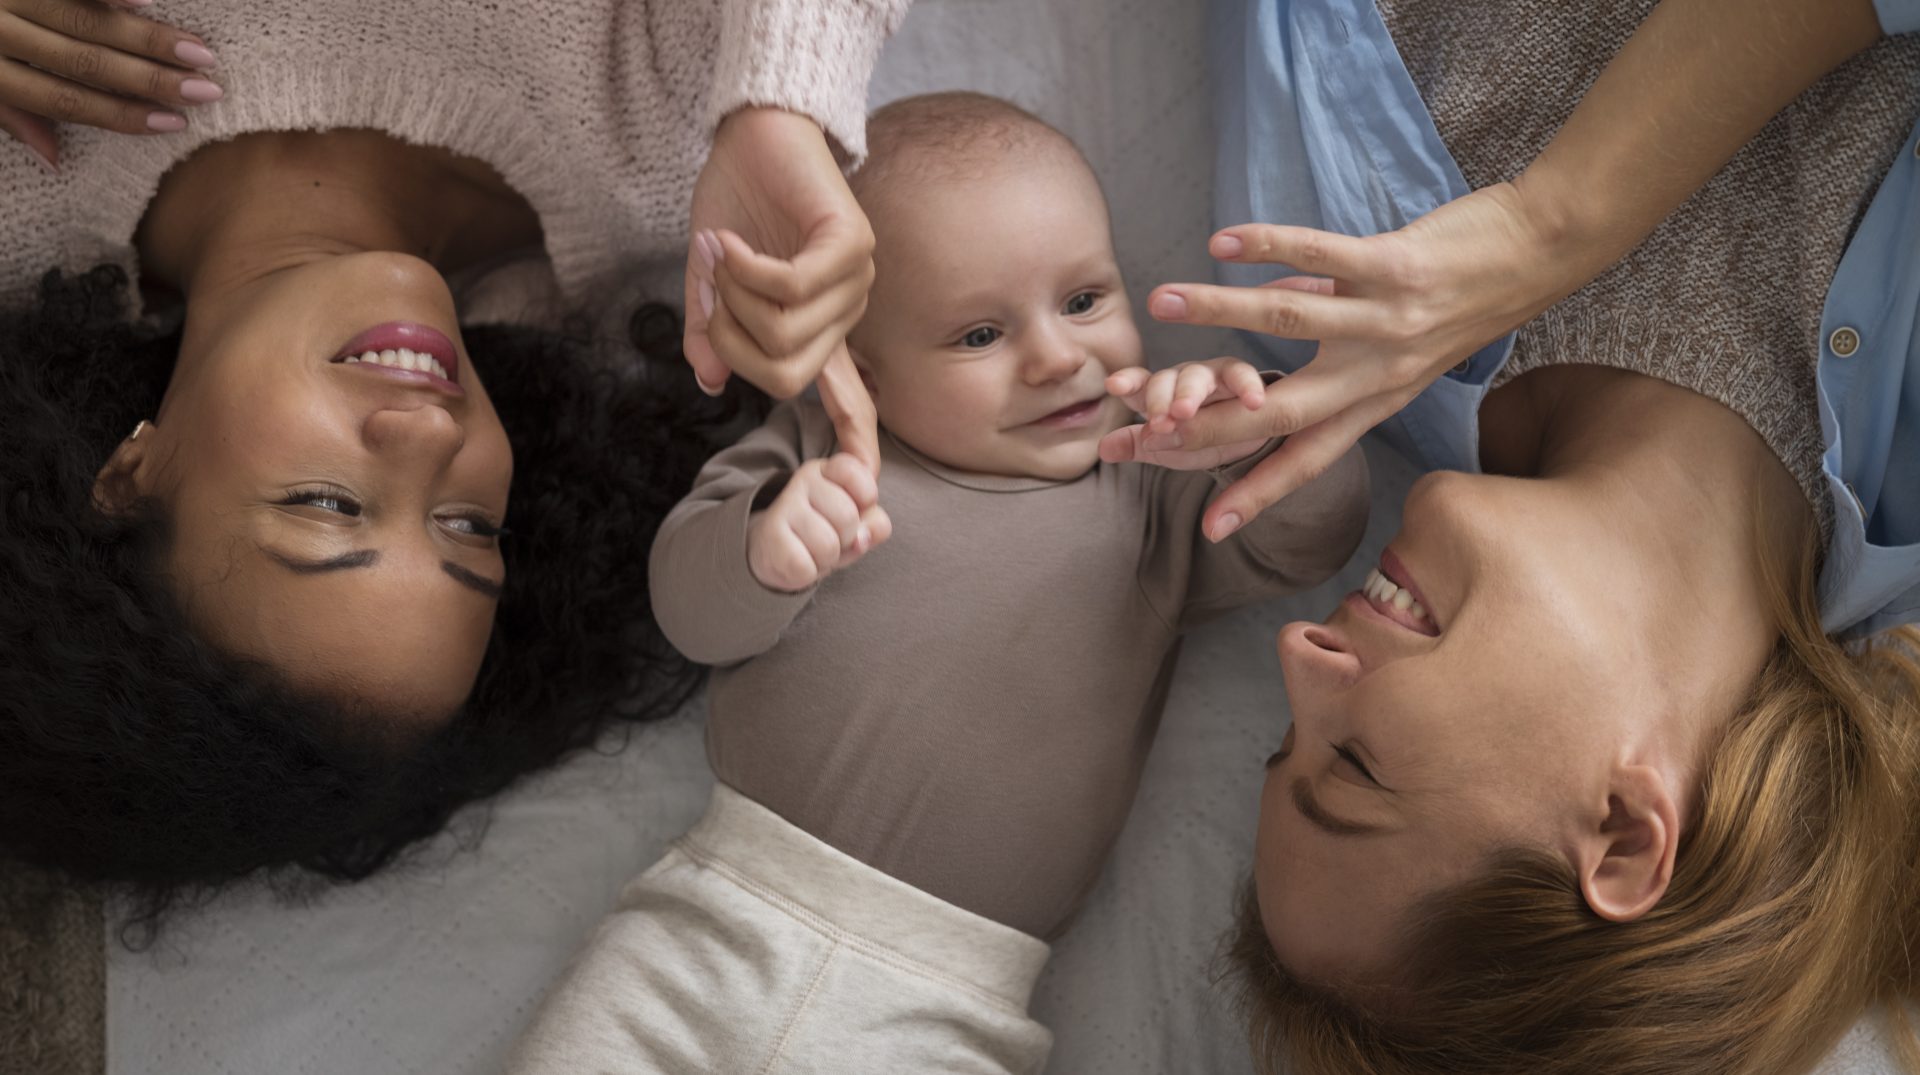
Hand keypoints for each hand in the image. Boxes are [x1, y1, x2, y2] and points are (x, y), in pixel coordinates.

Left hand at [1, 0, 220, 169]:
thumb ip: (7, 113)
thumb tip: (56, 159)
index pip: (61, 98)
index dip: (118, 114)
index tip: (172, 123)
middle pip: (82, 59)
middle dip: (149, 76)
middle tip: (206, 89)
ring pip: (82, 15)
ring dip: (145, 35)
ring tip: (196, 50)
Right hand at [685, 107, 879, 469]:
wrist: (756, 130)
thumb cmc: (738, 200)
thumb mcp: (712, 277)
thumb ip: (712, 329)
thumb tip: (707, 381)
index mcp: (820, 327)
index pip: (851, 397)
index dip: (856, 440)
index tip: (864, 486)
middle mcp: (845, 311)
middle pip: (782, 374)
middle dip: (730, 340)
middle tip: (712, 288)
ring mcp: (854, 279)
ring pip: (782, 331)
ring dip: (733, 296)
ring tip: (724, 252)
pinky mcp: (851, 244)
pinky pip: (790, 287)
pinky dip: (745, 268)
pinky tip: (729, 240)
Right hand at [746, 453, 892, 592]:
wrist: (775, 550)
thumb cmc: (824, 531)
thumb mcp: (858, 523)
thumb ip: (875, 523)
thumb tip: (862, 538)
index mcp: (829, 470)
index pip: (858, 476)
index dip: (867, 499)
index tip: (856, 508)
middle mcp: (804, 479)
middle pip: (848, 517)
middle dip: (847, 539)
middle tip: (831, 537)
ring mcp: (783, 506)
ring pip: (828, 545)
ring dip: (827, 559)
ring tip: (813, 550)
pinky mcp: (770, 536)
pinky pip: (806, 567)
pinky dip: (808, 573)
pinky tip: (798, 560)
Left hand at [1099, 358, 1271, 471]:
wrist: (1246, 440)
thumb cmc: (1199, 439)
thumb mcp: (1166, 448)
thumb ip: (1137, 446)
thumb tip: (1104, 448)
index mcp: (1160, 393)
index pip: (1140, 386)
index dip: (1127, 384)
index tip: (1115, 386)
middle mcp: (1183, 379)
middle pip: (1167, 381)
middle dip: (1159, 399)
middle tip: (1156, 421)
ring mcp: (1213, 376)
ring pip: (1198, 378)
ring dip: (1189, 393)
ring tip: (1183, 412)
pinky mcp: (1244, 380)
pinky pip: (1244, 379)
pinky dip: (1248, 387)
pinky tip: (1252, 402)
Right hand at [1138, 182, 1570, 532]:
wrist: (1545, 251)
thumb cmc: (1473, 294)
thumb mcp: (1405, 340)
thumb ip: (1334, 332)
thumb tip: (1269, 313)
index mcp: (1379, 398)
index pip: (1309, 457)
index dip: (1260, 493)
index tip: (1213, 527)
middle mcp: (1379, 371)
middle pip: (1284, 408)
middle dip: (1212, 421)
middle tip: (1149, 429)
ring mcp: (1387, 320)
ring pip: (1286, 325)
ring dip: (1217, 311)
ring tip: (1161, 300)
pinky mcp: (1395, 267)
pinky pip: (1320, 258)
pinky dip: (1267, 247)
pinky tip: (1222, 242)